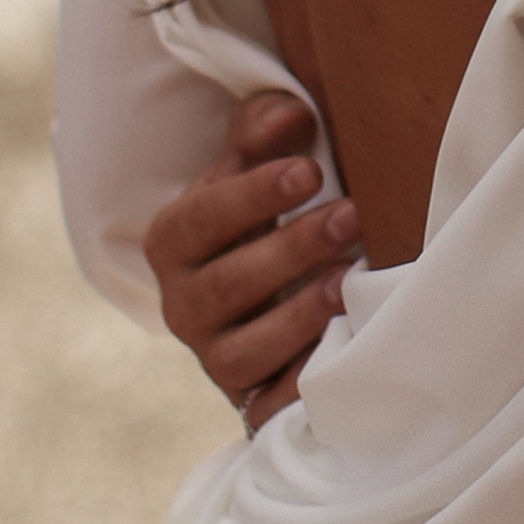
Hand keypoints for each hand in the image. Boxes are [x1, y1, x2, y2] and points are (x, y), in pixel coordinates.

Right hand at [143, 88, 362, 431]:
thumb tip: (292, 116)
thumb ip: (265, 130)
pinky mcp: (249, 401)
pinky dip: (302, 387)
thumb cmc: (265, 210)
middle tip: (349, 216)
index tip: (308, 171)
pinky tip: (343, 351)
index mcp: (173, 241)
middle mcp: (183, 305)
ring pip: (242, 354)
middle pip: (225, 287)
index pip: (201, 219)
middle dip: (290, 251)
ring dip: (297, 319)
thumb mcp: (257, 163)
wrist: (269, 287)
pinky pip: (269, 407)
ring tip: (347, 282)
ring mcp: (214, 359)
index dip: (252, 197)